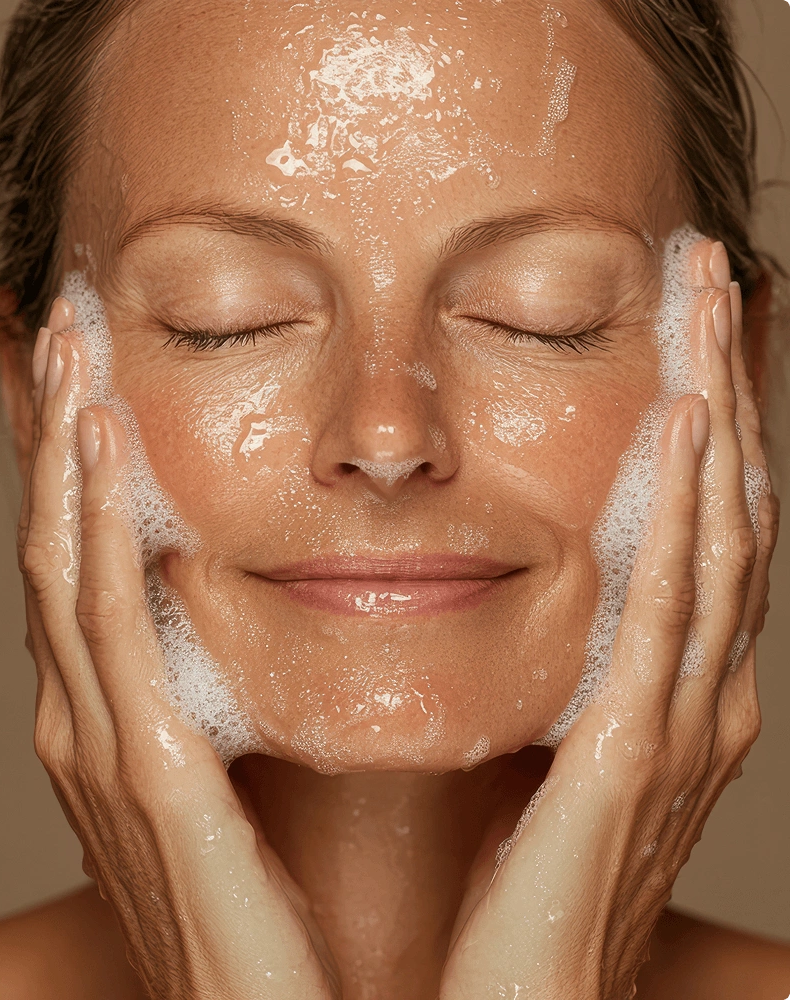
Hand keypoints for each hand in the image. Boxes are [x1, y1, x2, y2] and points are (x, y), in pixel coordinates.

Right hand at [19, 303, 338, 999]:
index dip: (61, 464)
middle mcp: (86, 716)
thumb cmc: (256, 904)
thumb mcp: (225, 777)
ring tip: (62, 347)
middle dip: (43, 431)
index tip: (71, 375)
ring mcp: (101, 741)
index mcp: (111, 714)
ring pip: (61, 561)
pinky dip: (90, 522)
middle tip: (47, 325)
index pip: (77, 558)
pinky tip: (97, 441)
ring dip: (56, 447)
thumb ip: (214, 693)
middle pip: (51, 540)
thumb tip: (236, 606)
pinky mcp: (146, 770)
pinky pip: (107, 618)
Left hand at [439, 238, 778, 999]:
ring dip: (718, 409)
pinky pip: (671, 607)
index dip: (707, 413)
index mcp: (675, 682)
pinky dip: (688, 512)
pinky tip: (690, 428)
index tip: (687, 319)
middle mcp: (701, 686)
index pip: (704, 520)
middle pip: (728, 500)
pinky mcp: (634, 747)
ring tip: (711, 303)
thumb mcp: (556, 744)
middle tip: (713, 269)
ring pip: (719, 530)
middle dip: (726, 377)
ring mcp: (682, 715)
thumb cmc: (533, 877)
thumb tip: (547, 583)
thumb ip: (571, 665)